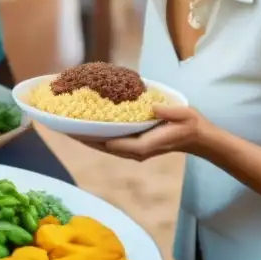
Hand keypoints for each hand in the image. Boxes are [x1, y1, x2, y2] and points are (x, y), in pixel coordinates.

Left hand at [82, 105, 217, 161]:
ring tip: (69, 127)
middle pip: (103, 146)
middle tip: (62, 126)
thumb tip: (153, 107)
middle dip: (83, 138)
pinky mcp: (134, 147)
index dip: (93, 137)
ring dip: (87, 138)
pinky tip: (87, 128)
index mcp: (144, 145)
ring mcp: (134, 151)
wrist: (198, 137)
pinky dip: (98, 137)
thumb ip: (168, 112)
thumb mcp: (183, 114)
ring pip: (104, 146)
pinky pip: (111, 143)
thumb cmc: (189, 124)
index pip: (112, 143)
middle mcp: (135, 151)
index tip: (76, 129)